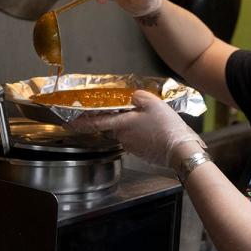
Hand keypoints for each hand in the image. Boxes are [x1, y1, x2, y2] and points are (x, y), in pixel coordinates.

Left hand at [70, 91, 203, 166]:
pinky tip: (154, 131)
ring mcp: (131, 147)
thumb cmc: (167, 127)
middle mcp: (123, 137)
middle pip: (113, 126)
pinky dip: (141, 135)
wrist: (180, 151)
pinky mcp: (141, 153)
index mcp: (122, 124)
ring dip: (132, 128)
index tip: (70, 124)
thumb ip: (138, 97)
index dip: (82, 122)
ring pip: (125, 133)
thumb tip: (132, 97)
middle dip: (119, 120)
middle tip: (134, 113)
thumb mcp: (154, 103)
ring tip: (150, 122)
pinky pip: (136, 141)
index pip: (97, 122)